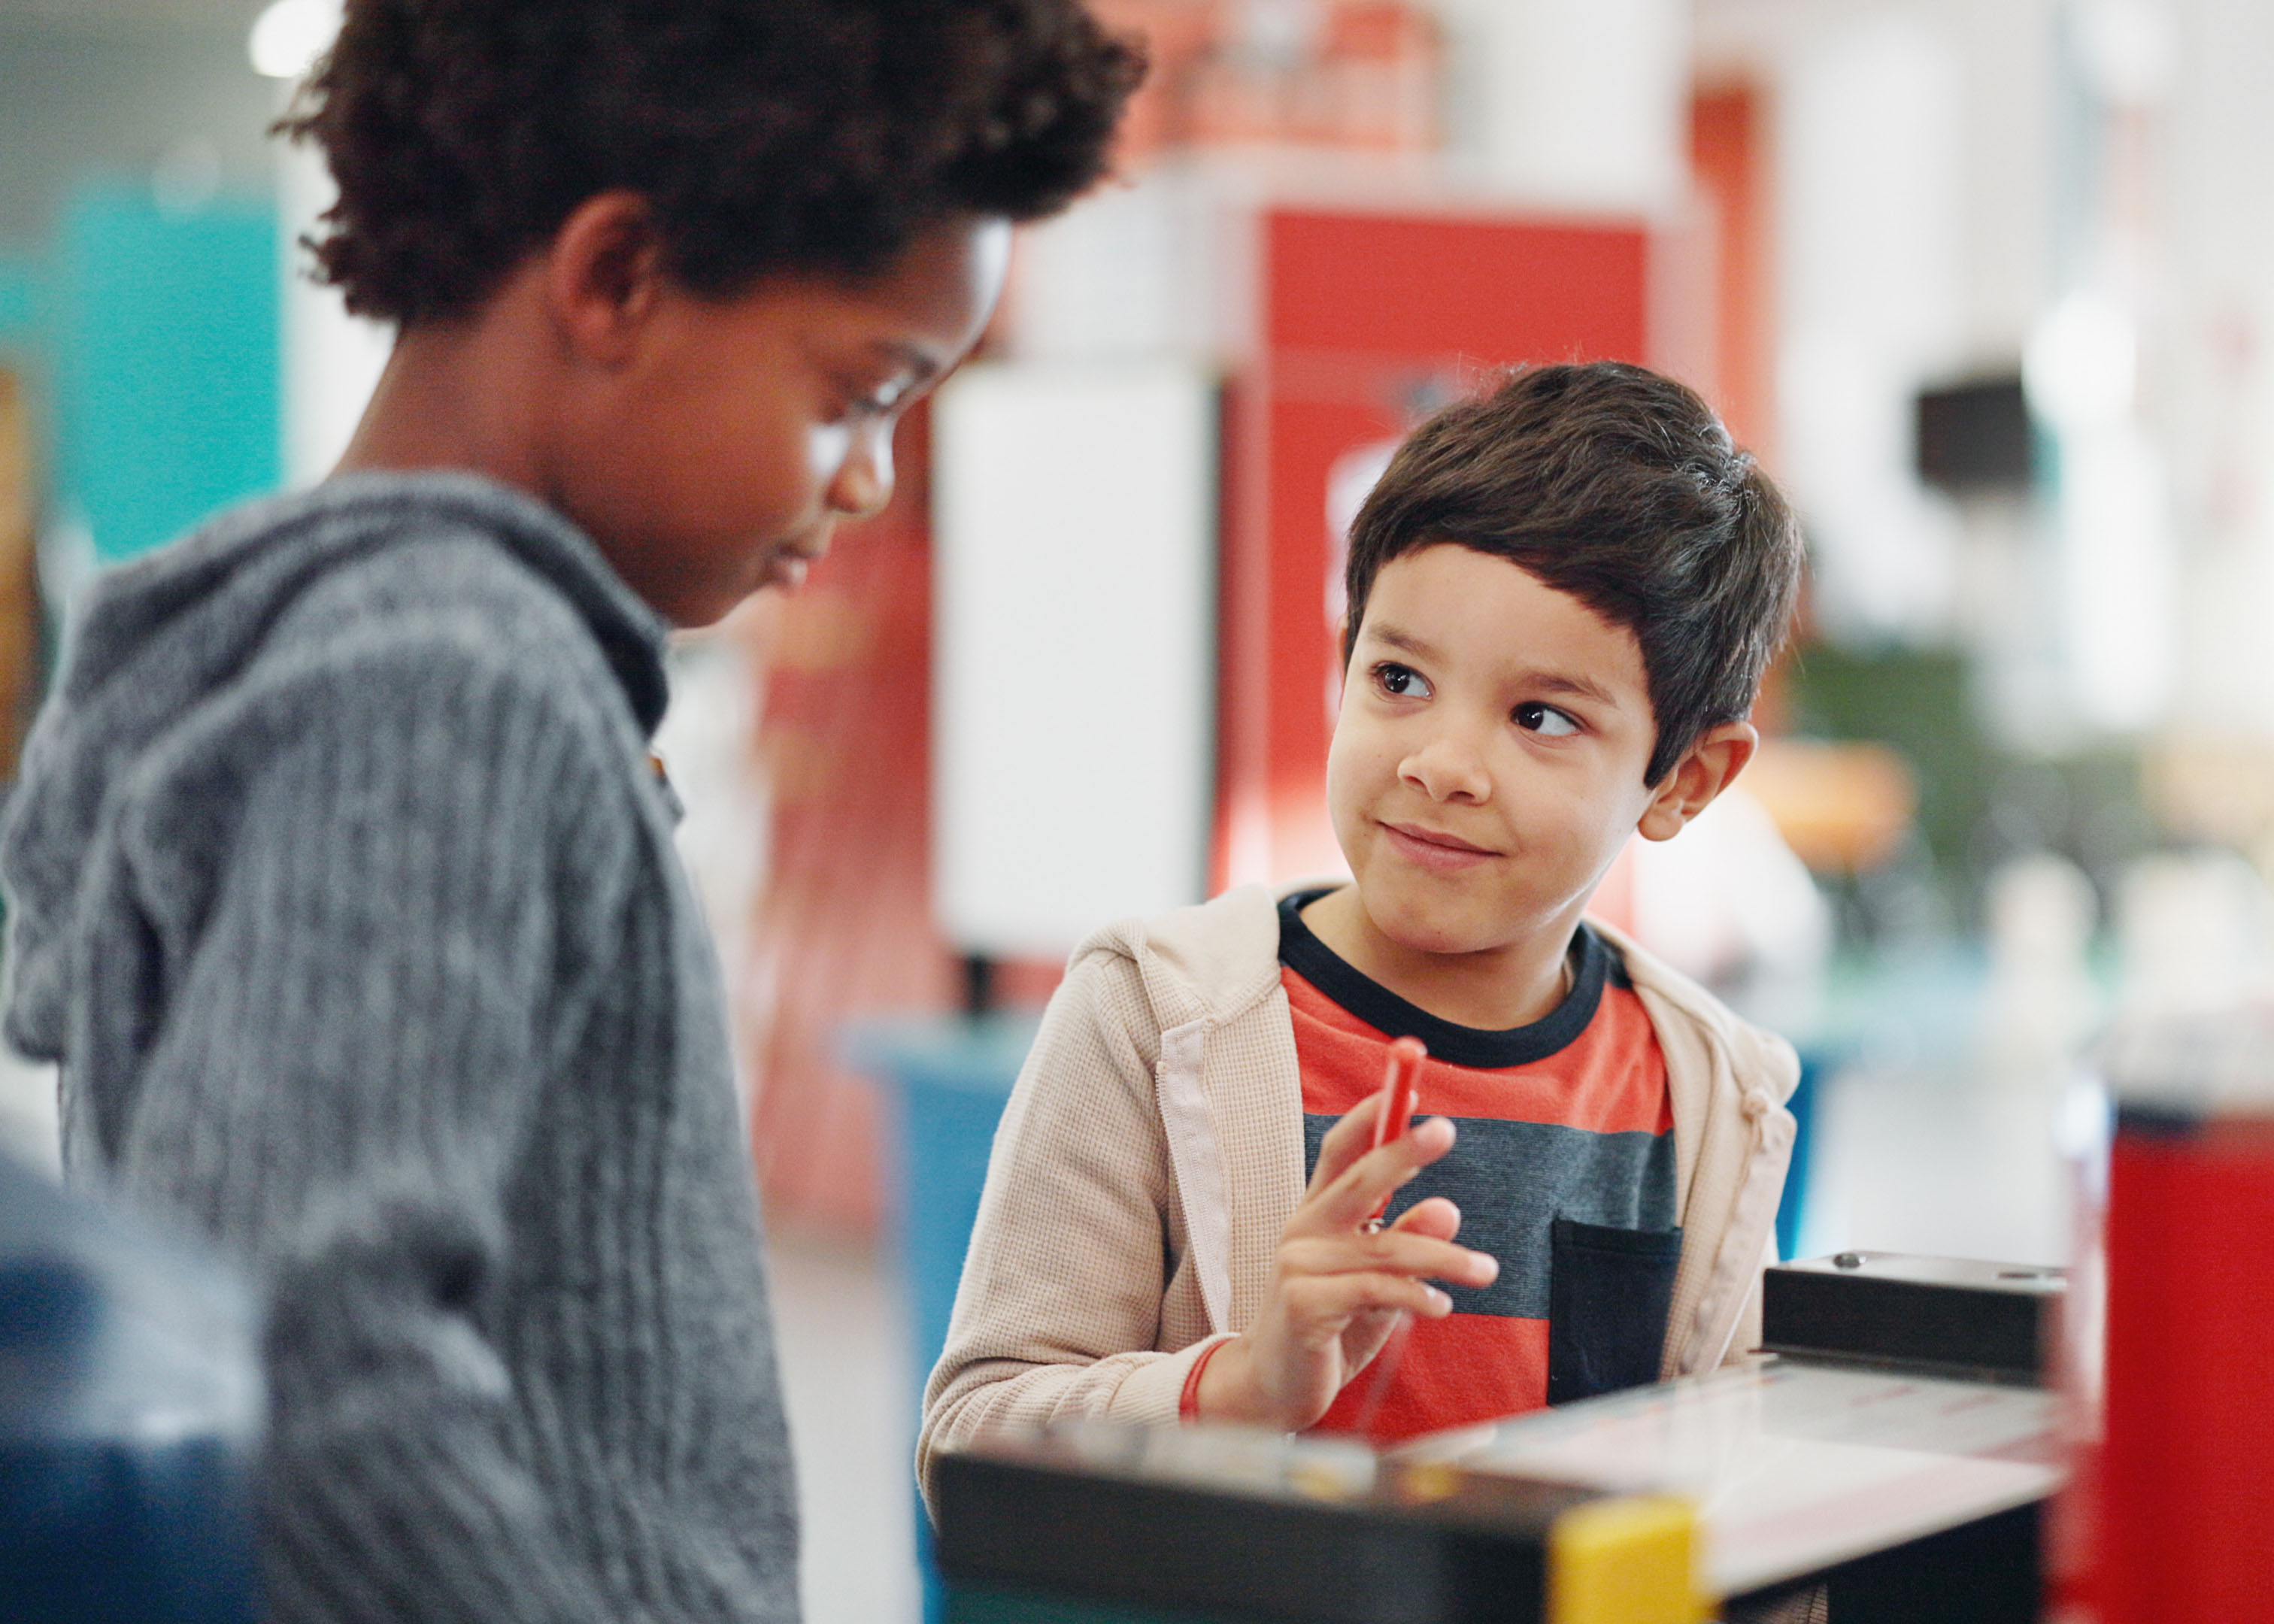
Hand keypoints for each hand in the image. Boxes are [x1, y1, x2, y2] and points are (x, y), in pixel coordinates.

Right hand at [1193, 1086, 1497, 1430]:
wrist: (1273, 1389)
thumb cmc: (1327, 1329)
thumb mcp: (1376, 1283)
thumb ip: (1406, 1243)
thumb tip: (1448, 1208)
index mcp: (1316, 1216)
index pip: (1339, 1153)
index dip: (1371, 1120)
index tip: (1408, 1093)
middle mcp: (1303, 1232)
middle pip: (1357, 1180)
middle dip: (1401, 1150)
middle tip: (1445, 1129)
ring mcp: (1299, 1267)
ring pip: (1387, 1247)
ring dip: (1445, 1257)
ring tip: (1486, 1270)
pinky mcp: (1305, 1305)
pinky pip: (1378, 1290)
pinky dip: (1418, 1296)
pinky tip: (1441, 1307)